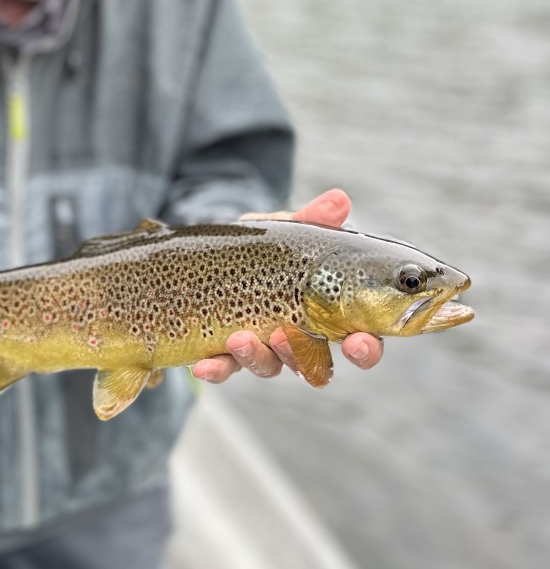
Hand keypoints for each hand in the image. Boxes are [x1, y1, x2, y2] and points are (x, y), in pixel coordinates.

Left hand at [191, 189, 383, 384]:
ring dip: (258, 357)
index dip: (366, 348)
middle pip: (315, 365)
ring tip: (241, 338)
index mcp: (329, 314)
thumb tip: (340, 199)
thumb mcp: (288, 230)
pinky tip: (204, 365)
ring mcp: (265, 348)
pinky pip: (226, 368)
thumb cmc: (269, 246)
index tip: (359, 342)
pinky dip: (217, 369)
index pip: (360, 341)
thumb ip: (313, 219)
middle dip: (308, 362)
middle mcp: (301, 339)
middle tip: (289, 340)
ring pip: (271, 366)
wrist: (219, 249)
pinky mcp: (229, 352)